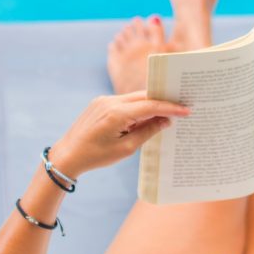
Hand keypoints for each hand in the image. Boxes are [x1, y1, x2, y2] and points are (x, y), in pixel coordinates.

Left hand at [48, 91, 189, 177]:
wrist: (67, 155)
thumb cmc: (96, 156)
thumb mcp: (126, 148)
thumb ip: (147, 131)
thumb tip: (165, 120)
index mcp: (116, 114)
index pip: (150, 106)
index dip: (170, 107)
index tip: (186, 109)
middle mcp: (110, 101)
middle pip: (143, 97)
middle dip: (163, 101)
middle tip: (182, 106)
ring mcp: (103, 100)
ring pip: (134, 98)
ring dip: (150, 104)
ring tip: (167, 113)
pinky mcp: (100, 103)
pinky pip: (124, 101)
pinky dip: (137, 107)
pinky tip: (147, 116)